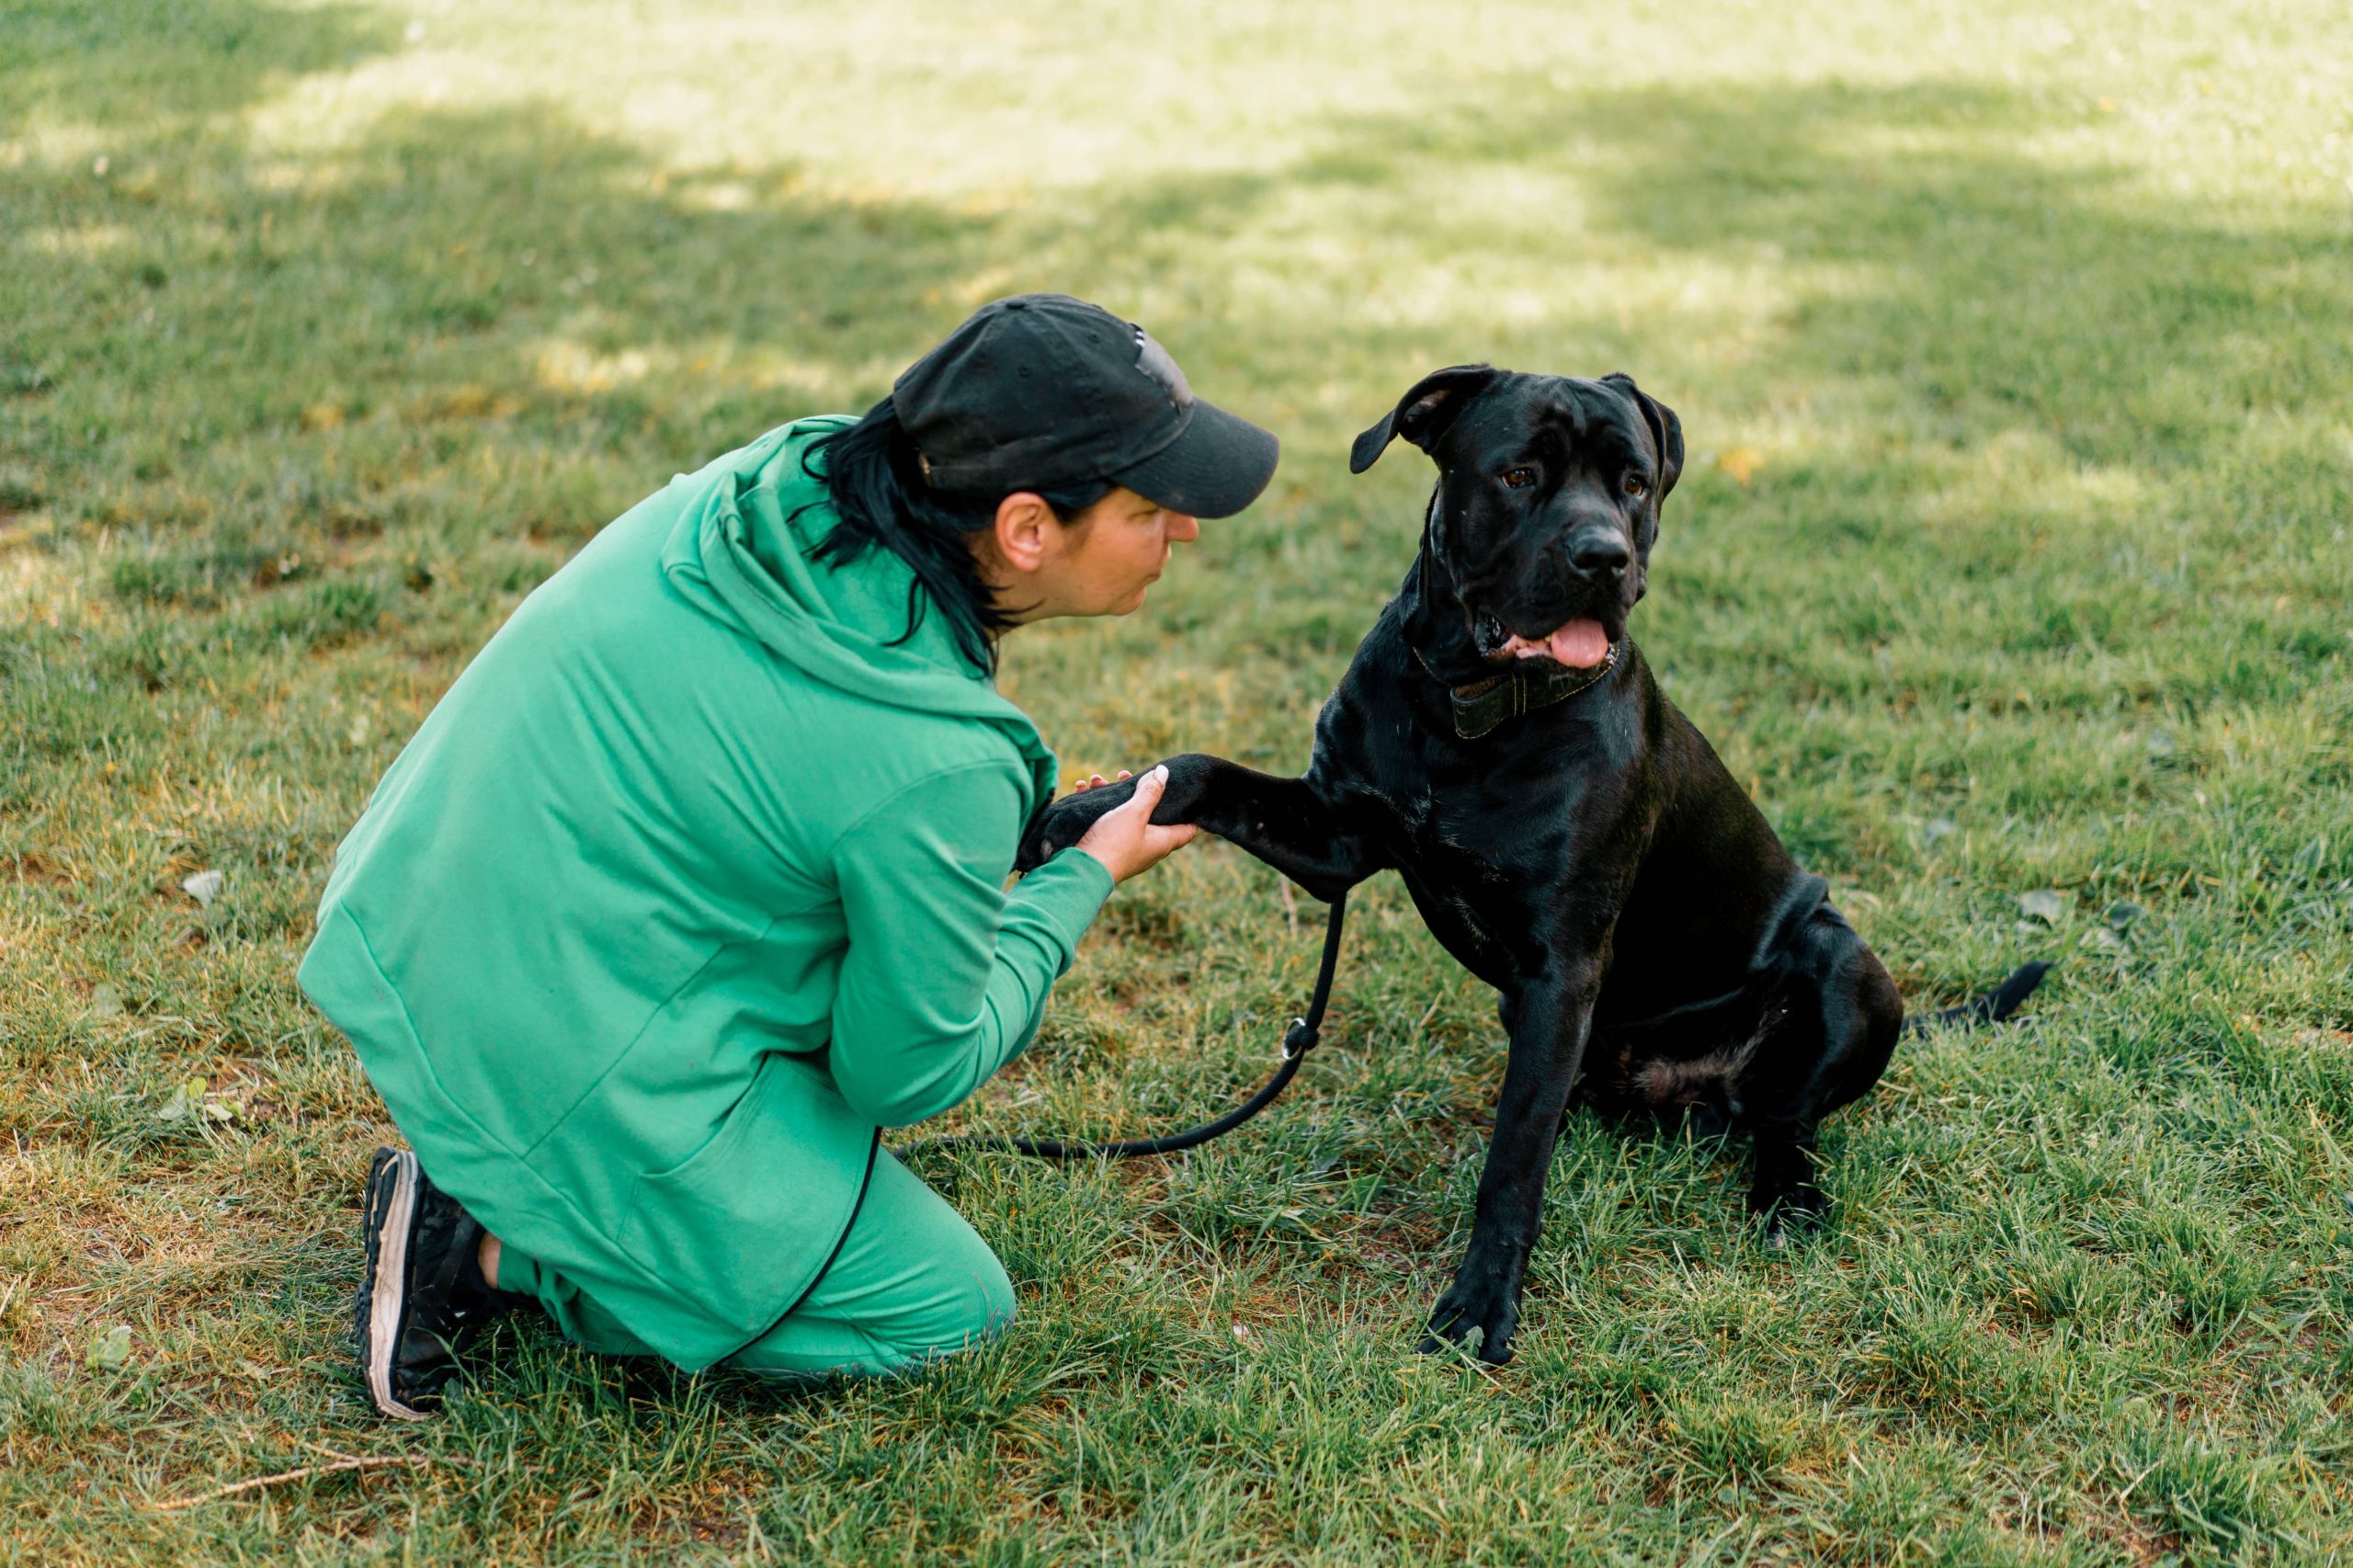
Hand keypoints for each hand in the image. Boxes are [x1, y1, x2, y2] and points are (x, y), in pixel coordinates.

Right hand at [1073, 764, 1197, 883]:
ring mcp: (1123, 846)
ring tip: (1098, 780)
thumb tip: (1164, 772)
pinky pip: (1102, 820)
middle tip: (1126, 776)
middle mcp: (1145, 845)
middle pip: (1150, 814)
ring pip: (1122, 814)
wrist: (1078, 870)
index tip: (1185, 792)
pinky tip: (1083, 789)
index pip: (1186, 830)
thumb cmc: (1112, 844)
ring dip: (1111, 795)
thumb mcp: (1134, 813)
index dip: (1189, 812)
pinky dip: (1094, 804)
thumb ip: (1150, 792)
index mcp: (1161, 841)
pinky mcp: (1103, 845)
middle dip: (1140, 792)